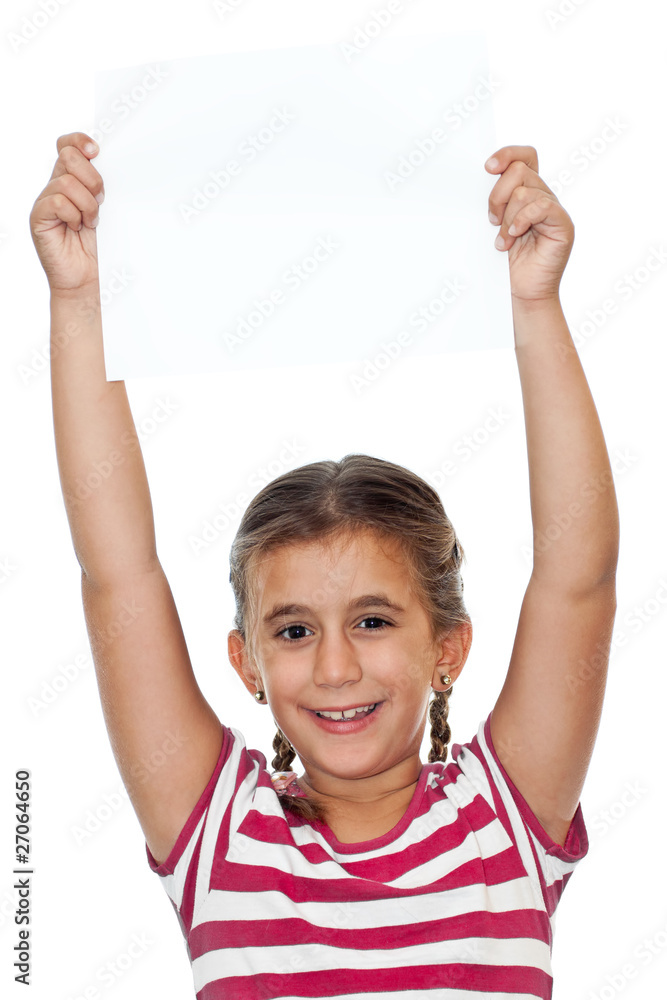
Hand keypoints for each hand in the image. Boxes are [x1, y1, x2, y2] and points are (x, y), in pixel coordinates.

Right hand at [29, 132, 104, 292]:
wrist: (82, 278)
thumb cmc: (91, 247)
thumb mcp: (99, 210)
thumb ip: (97, 187)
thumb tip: (103, 164)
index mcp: (69, 180)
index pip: (67, 146)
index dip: (79, 141)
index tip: (96, 150)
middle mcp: (55, 187)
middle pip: (69, 157)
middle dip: (92, 179)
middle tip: (99, 200)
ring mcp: (45, 201)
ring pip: (67, 182)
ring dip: (87, 205)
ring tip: (88, 221)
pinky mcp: (39, 217)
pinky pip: (58, 202)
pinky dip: (74, 215)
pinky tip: (76, 227)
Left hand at [485, 145, 573, 303]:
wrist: (523, 291)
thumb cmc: (509, 262)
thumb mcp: (497, 225)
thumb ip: (498, 201)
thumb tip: (487, 176)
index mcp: (529, 193)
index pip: (525, 157)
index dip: (507, 154)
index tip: (488, 167)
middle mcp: (543, 197)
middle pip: (519, 171)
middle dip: (497, 196)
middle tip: (493, 221)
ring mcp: (554, 210)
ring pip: (524, 191)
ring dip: (507, 218)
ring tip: (504, 240)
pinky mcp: (562, 224)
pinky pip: (541, 206)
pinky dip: (521, 220)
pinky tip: (514, 236)